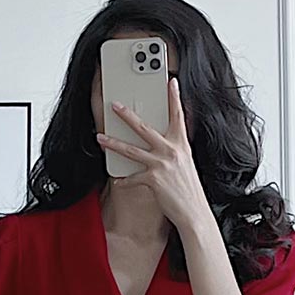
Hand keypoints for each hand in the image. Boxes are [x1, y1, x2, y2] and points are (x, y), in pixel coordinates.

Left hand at [96, 77, 210, 233]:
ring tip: (100, 138)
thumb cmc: (189, 190)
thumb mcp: (186, 163)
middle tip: (114, 105)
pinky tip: (117, 181)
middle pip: (144, 128)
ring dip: (113, 143)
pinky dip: (124, 181)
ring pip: (131, 150)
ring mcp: (161, 165)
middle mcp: (171, 151)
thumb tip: (166, 142)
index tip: (171, 82)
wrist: (193, 212)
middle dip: (127, 115)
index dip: (175, 97)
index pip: (178, 115)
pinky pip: (132, 178)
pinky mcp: (153, 180)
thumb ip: (176, 149)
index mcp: (181, 144)